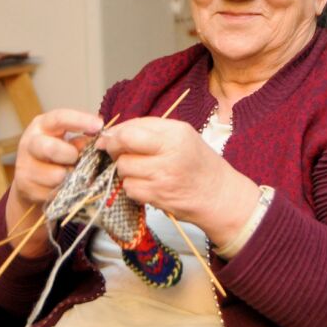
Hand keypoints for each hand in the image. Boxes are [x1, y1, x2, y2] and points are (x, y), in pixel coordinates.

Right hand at [5, 109, 101, 254]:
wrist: (31, 179)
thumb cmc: (55, 154)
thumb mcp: (67, 141)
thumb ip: (81, 141)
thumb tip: (96, 143)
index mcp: (42, 125)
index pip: (59, 118)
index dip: (80, 120)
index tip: (99, 125)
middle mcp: (30, 143)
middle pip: (50, 148)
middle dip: (70, 155)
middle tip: (76, 159)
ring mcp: (24, 166)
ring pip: (56, 175)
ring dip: (71, 177)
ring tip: (73, 174)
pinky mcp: (25, 187)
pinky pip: (53, 192)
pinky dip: (64, 191)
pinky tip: (64, 186)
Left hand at [96, 117, 260, 245]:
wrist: (219, 194)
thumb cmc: (199, 162)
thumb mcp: (182, 135)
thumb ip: (150, 129)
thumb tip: (115, 131)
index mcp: (175, 134)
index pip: (131, 130)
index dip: (115, 134)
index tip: (108, 138)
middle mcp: (169, 154)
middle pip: (123, 148)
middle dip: (115, 150)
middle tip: (121, 153)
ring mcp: (162, 177)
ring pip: (123, 169)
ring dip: (126, 170)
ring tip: (141, 170)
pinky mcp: (157, 197)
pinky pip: (130, 189)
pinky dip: (133, 187)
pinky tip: (147, 184)